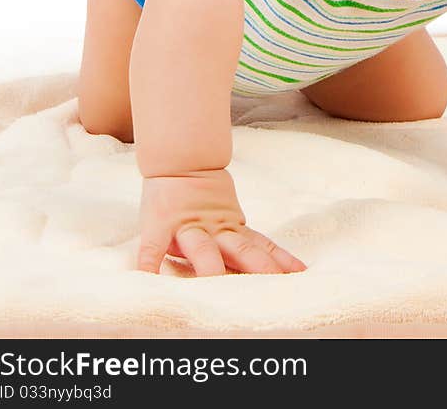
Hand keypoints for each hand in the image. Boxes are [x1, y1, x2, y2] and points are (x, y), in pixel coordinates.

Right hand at [137, 167, 307, 275]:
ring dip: (212, 268)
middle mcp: (214, 228)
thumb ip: (242, 235)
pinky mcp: (160, 225)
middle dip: (257, 266)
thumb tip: (272, 257)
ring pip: (203, 249)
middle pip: (240, 248)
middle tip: (276, 283)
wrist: (181, 160)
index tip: (299, 273)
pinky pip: (152, 246)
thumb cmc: (204, 192)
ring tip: (218, 286)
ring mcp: (188, 227)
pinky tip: (147, 278)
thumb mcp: (228, 213)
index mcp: (232, 226)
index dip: (280, 259)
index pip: (260, 244)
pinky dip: (150, 262)